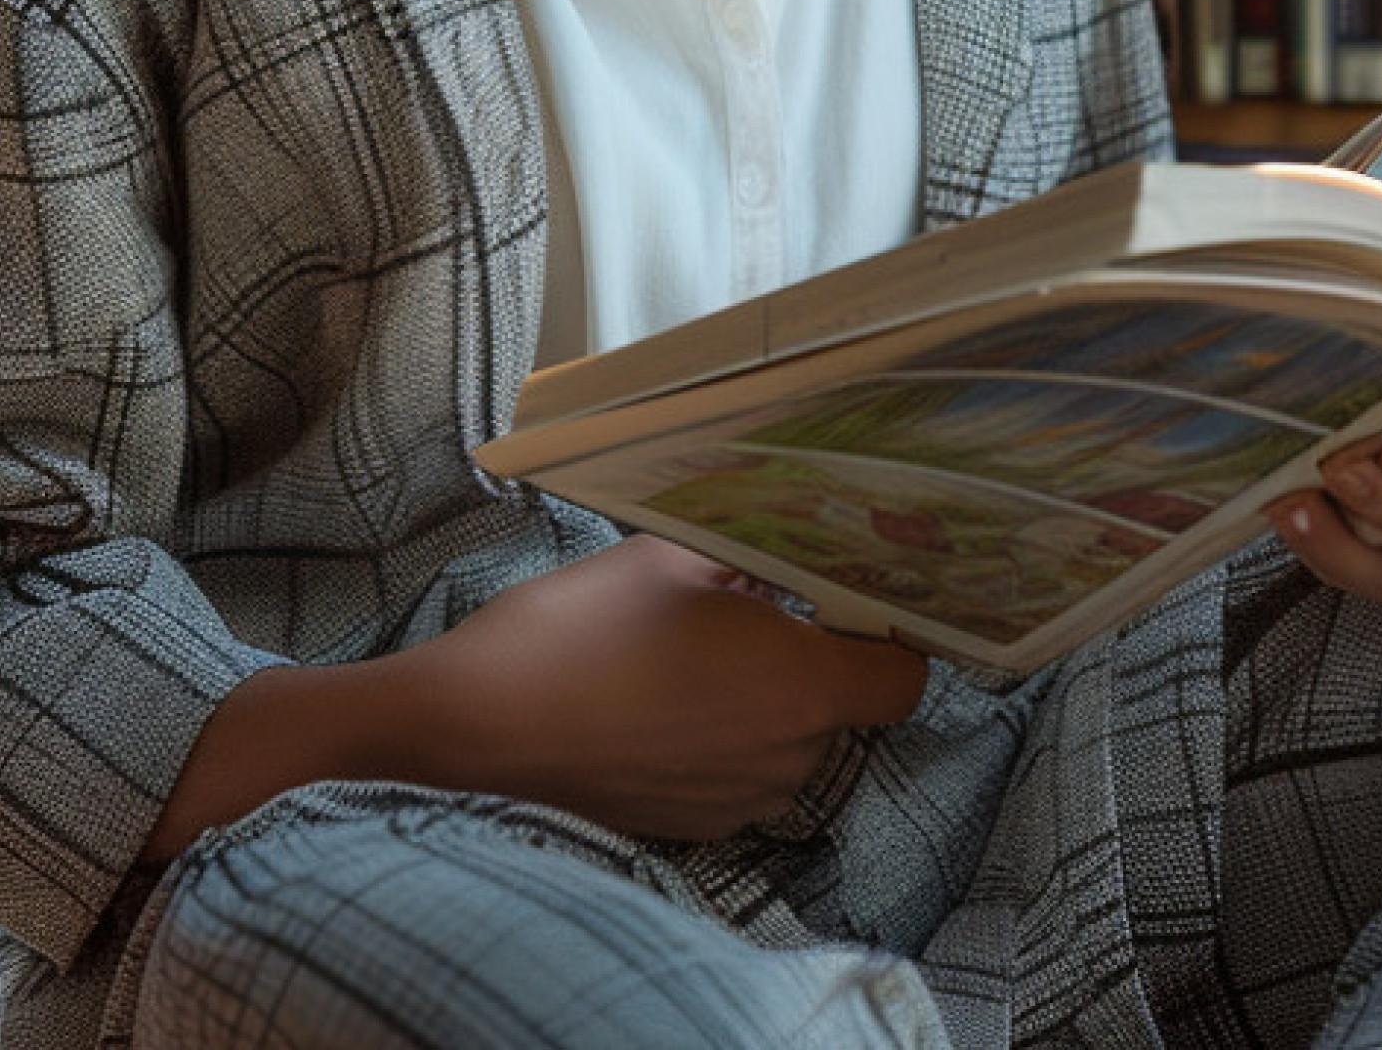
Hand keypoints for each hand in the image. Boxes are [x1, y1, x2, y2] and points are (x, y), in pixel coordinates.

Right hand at [408, 534, 928, 843]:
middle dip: (807, 658)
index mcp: (798, 686)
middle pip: (839, 706)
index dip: (890, 637)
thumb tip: (779, 552)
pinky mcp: (691, 829)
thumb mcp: (670, 558)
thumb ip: (743, 558)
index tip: (856, 601)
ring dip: (758, 700)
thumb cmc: (580, 629)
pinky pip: (735, 774)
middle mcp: (784, 759)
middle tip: (752, 606)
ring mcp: (737, 804)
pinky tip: (655, 700)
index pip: (903, 679)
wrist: (479, 726)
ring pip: (784, 741)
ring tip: (688, 652)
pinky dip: (715, 740)